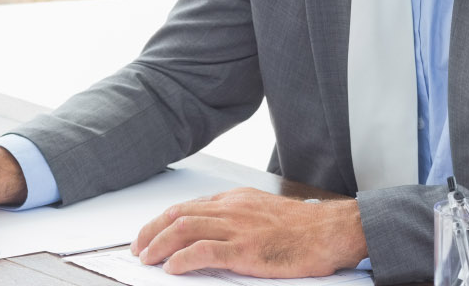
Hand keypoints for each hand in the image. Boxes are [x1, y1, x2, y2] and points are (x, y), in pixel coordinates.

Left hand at [130, 188, 367, 277]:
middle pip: (178, 215)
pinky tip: (172, 268)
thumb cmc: (302, 228)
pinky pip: (204, 251)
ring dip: (159, 245)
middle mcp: (231, 209)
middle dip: (151, 231)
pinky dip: (183, 259)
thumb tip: (211, 231)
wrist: (330, 232)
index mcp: (235, 200)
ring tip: (148, 259)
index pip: (188, 206)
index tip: (149, 234)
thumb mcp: (263, 211)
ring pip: (185, 229)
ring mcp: (237, 229)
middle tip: (138, 248)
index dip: (162, 221)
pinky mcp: (245, 250)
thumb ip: (236, 217)